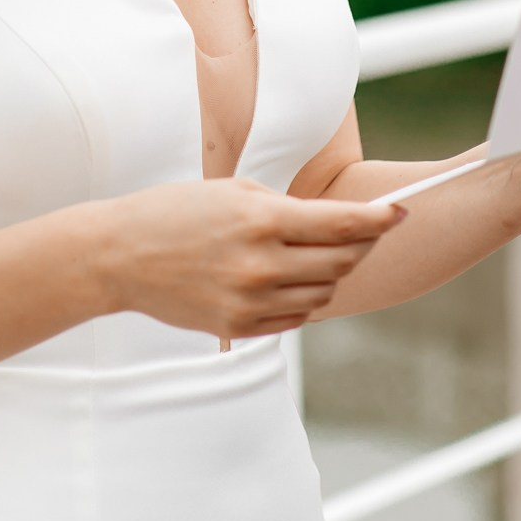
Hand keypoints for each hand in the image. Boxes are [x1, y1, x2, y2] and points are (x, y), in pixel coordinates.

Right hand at [98, 178, 405, 338]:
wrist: (120, 256)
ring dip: (332, 274)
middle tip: (366, 231)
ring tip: (319, 254)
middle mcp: (262, 265)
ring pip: (322, 294)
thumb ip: (289, 208)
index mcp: (262, 222)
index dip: (380, 219)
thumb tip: (338, 222)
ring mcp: (251, 302)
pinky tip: (292, 278)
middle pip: (341, 262)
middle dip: (361, 244)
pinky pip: (295, 317)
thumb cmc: (176, 212)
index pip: (343, 224)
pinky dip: (304, 298)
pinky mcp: (240, 328)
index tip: (399, 213)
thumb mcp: (235, 192)